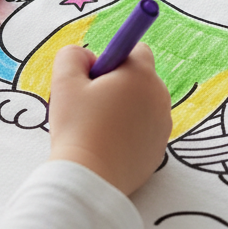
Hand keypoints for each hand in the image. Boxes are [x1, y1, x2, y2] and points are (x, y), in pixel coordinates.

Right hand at [47, 43, 171, 194]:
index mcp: (141, 75)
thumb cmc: (77, 127)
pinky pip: (144, 132)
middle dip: (117, 85)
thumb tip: (88, 58)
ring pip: (142, 106)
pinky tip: (108, 146)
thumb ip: (73, 56)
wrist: (90, 178)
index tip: (93, 80)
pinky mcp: (159, 150)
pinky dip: (129, 134)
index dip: (112, 60)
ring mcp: (163, 126)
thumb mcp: (64, 82)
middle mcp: (159, 97)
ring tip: (97, 129)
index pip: (136, 50)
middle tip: (90, 105)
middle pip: (140, 79)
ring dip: (123, 110)